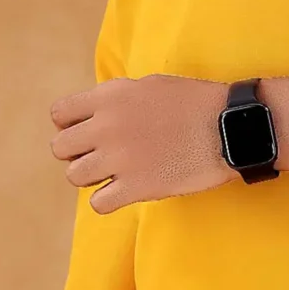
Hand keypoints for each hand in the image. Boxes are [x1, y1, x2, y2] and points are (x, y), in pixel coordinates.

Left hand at [50, 74, 288, 211]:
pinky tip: (126, 192)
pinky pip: (98, 204)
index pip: (58, 114)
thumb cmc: (196, 103)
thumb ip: (117, 98)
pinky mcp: (135, 188)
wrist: (229, 127)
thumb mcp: (150, 85)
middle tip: (103, 156)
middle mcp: (106, 126)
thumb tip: (95, 112)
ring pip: (74, 177)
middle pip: (60, 148)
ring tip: (116, 174)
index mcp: (109, 97)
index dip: (69, 125)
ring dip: (92, 178)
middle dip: (79, 153)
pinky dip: (109, 201)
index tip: (87, 132)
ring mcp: (119, 159)